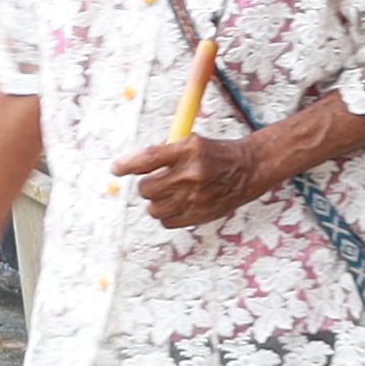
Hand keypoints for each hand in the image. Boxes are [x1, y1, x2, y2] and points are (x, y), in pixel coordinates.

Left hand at [113, 125, 283, 230]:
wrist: (248, 170)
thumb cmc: (216, 154)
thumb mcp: (193, 143)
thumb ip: (166, 153)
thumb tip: (133, 165)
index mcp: (188, 149)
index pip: (148, 158)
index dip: (127, 165)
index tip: (116, 169)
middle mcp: (192, 173)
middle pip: (147, 188)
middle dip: (146, 185)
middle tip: (154, 181)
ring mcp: (196, 197)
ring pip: (154, 209)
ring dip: (155, 202)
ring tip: (167, 193)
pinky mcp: (200, 215)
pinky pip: (167, 222)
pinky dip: (166, 215)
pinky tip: (176, 204)